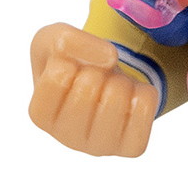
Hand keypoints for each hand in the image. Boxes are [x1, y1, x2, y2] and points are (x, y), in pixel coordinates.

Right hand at [29, 24, 158, 156]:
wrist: (108, 85)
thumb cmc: (74, 65)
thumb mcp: (55, 39)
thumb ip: (67, 39)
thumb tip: (109, 58)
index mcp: (41, 115)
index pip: (58, 75)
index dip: (71, 60)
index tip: (74, 68)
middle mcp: (66, 137)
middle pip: (89, 86)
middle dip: (98, 70)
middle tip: (98, 78)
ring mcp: (100, 146)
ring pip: (118, 97)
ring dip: (122, 80)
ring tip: (114, 87)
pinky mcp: (131, 147)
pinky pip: (146, 107)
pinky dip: (144, 91)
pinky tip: (132, 99)